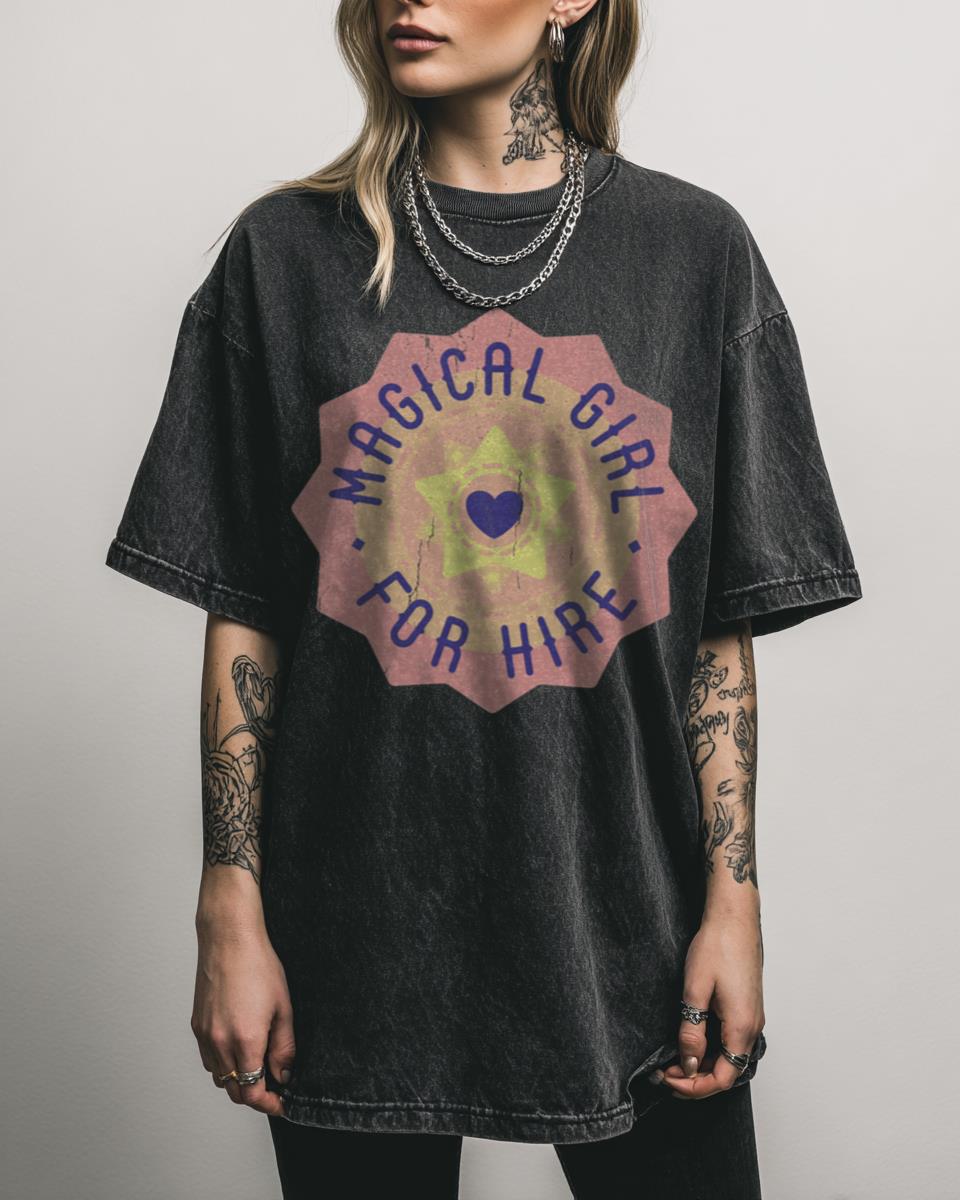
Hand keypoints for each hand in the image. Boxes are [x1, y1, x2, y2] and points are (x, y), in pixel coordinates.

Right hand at [191, 916, 295, 1116]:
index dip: (268, 1104)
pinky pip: (208, 1059)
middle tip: (274, 1088)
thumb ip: (284, 1047)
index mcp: (245, 1040)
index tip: (281, 1103)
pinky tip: (238, 1050)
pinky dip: (223, 1065)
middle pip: (234, 1091)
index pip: (252, 1092)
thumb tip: (284, 1074)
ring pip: (219, 1077)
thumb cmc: (258, 966)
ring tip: (258, 1066)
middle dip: (255, 1096)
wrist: (229, 940)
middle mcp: (220, 1043)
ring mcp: (205, 1035)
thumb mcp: (283, 1007)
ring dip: (238, 1081)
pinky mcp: (196, 1026)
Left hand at [658, 909, 764, 1099]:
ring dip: (703, 1064)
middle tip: (664, 1072)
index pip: (722, 1078)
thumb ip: (692, 1031)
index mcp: (742, 1027)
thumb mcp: (695, 990)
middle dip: (695, 1079)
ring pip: (729, 1057)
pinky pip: (731, 1041)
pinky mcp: (747, 1008)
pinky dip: (712, 1049)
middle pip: (727, 1072)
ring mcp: (752, 1017)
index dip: (694, 1087)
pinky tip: (691, 1041)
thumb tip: (689, 1064)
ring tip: (673, 1059)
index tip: (668, 1079)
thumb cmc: (717, 946)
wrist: (734, 918)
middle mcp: (753, 1027)